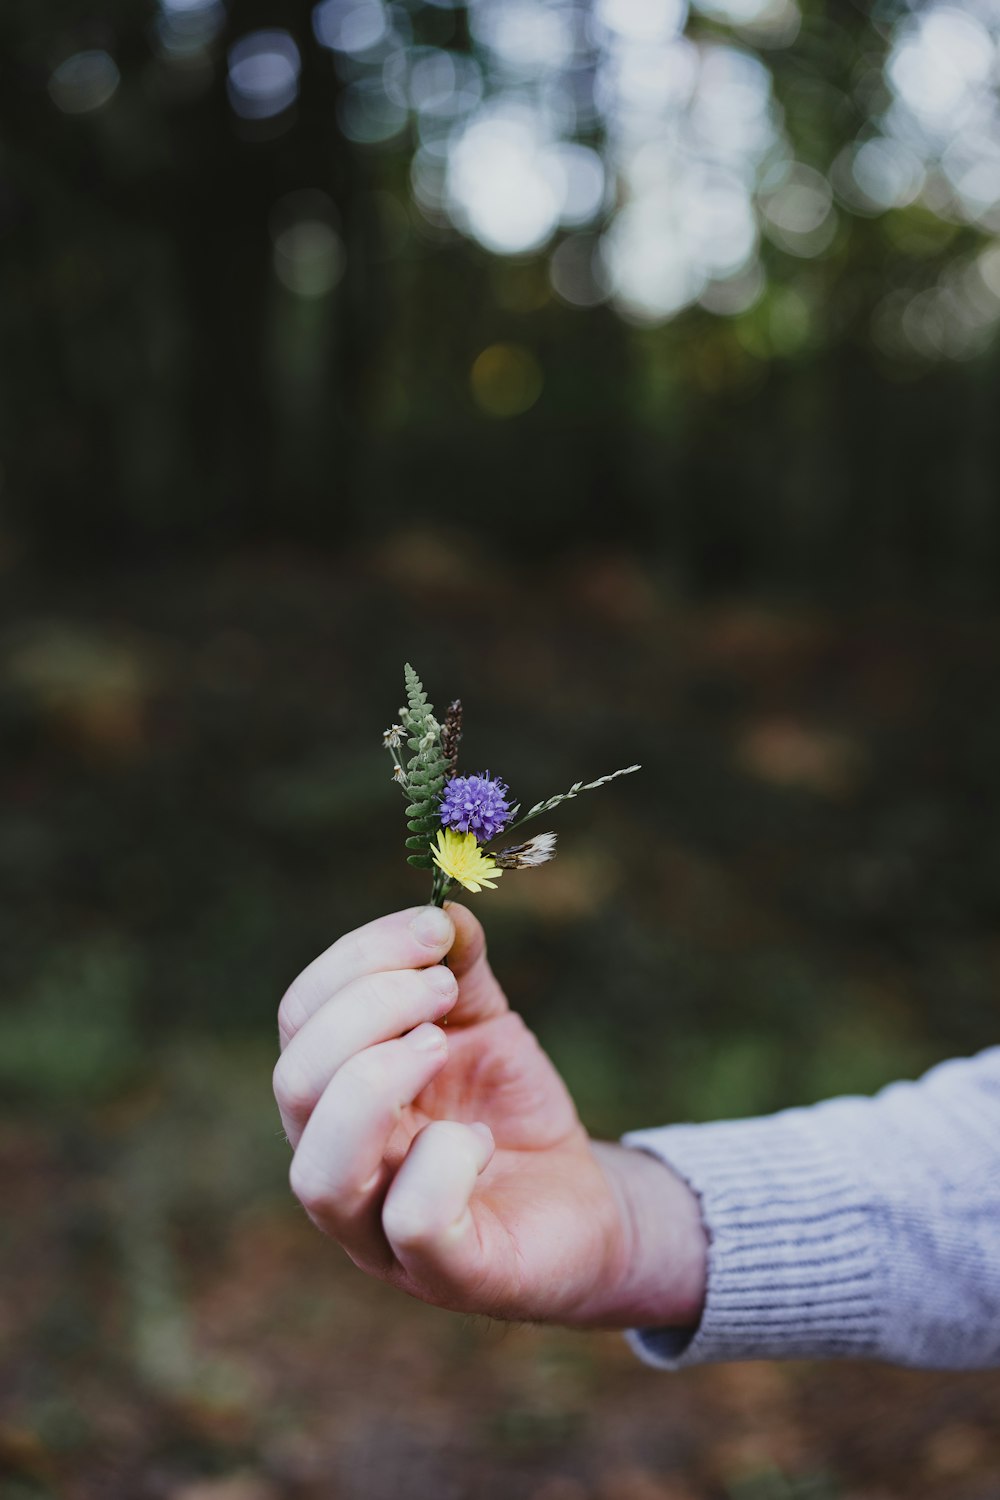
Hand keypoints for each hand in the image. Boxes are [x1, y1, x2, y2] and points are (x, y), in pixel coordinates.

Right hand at [273, 903, 706, 1328]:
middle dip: (369, 1011)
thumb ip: (457, 968)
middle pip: (294, 1083)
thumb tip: (444, 907)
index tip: (434, 928)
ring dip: (377, 1083)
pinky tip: (479, 1139)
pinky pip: (412, 1224)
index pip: (299, 1018)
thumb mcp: (482, 1025)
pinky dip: (442, 1163)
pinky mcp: (445, 1273)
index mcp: (333, 1095)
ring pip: (320, 1172)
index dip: (356, 959)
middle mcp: (337, 1165)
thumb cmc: (509, 1111)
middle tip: (446, 991)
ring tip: (445, 1044)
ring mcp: (379, 1233)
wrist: (584, 1203)